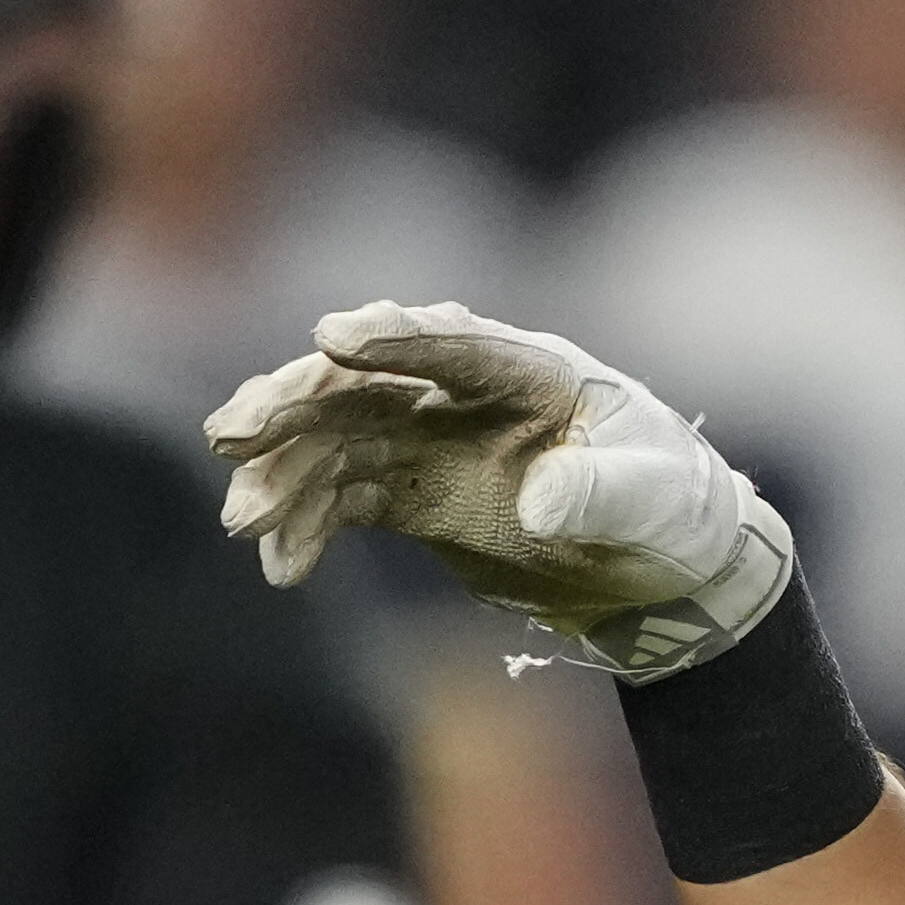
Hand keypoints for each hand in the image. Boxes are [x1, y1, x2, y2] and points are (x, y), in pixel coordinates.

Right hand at [206, 301, 795, 678]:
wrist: (658, 562)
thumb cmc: (670, 508)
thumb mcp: (654, 499)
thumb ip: (602, 491)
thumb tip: (539, 500)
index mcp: (528, 369)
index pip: (451, 343)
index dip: (392, 339)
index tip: (331, 337)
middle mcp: (462, 392)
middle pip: (364, 384)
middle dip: (296, 403)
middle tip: (234, 434)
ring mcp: (428, 438)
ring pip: (334, 440)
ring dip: (283, 474)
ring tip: (245, 522)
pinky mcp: (408, 490)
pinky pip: (340, 499)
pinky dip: (305, 526)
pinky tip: (282, 567)